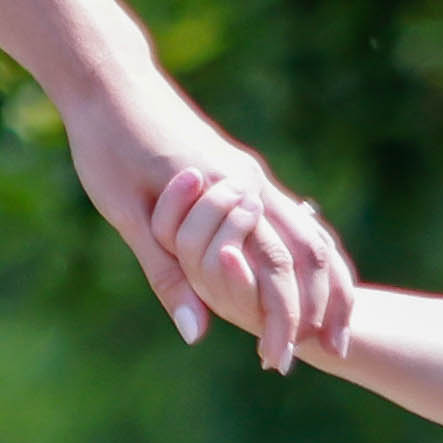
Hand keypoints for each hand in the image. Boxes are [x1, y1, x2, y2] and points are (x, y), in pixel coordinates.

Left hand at [75, 95, 346, 369]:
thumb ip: (166, 274)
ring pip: (309, 232)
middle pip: (309, 252)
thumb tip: (196, 333)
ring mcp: (251, 174)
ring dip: (326, 279)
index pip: (275, 270)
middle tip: (330, 354)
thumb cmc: (108, 146)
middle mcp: (251, 182)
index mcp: (227, 193)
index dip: (283, 320)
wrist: (110, 81)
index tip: (281, 361)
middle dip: (320, 307)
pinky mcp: (241, 170)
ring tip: (333, 326)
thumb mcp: (127, 216)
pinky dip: (309, 251)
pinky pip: (291, 216)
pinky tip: (307, 278)